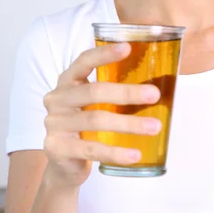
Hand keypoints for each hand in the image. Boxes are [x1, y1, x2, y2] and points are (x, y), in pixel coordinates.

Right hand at [42, 43, 160, 188]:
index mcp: (68, 81)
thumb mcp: (94, 105)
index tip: (128, 47)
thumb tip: (159, 85)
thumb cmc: (86, 126)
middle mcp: (57, 99)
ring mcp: (54, 124)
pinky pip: (92, 149)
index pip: (84, 61)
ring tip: (155, 127)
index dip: (104, 53)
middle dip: (127, 93)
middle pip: (94, 91)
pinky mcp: (57, 148)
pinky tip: (135, 154)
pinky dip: (116, 152)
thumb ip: (114, 92)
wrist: (63, 165)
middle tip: (154, 95)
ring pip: (96, 120)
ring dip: (129, 124)